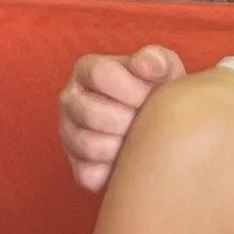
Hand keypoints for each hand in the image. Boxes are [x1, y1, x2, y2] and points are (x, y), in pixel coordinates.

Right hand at [60, 43, 185, 192]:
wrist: (163, 126)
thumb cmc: (160, 91)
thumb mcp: (164, 69)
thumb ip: (157, 60)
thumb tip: (145, 67)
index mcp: (88, 69)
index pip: (101, 74)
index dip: (132, 89)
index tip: (151, 98)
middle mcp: (71, 99)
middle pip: (91, 112)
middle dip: (129, 121)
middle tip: (147, 124)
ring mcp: (69, 133)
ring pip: (89, 145)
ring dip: (123, 147)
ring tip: (140, 141)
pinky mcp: (75, 164)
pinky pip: (88, 174)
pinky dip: (113, 173)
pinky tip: (129, 162)